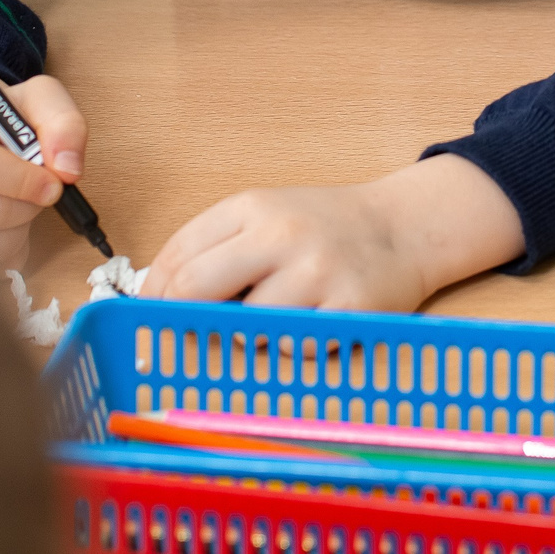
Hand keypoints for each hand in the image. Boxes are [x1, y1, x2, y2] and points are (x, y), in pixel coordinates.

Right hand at [0, 76, 86, 272]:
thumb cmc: (3, 116)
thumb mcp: (41, 100)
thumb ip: (64, 124)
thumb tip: (68, 169)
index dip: (28, 182)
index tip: (53, 183)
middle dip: (27, 206)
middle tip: (34, 188)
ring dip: (18, 231)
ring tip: (15, 202)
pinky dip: (6, 251)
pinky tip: (5, 225)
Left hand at [140, 154, 525, 310]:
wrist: (404, 227)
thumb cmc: (323, 227)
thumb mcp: (265, 215)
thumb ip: (212, 247)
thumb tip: (153, 298)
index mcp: (253, 206)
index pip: (178, 256)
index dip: (155, 295)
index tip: (151, 316)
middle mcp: (282, 234)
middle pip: (195, 290)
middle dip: (183, 319)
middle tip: (189, 332)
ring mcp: (317, 272)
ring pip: (245, 329)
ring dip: (249, 334)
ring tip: (273, 315)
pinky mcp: (348, 309)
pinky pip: (294, 348)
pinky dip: (292, 345)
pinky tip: (310, 321)